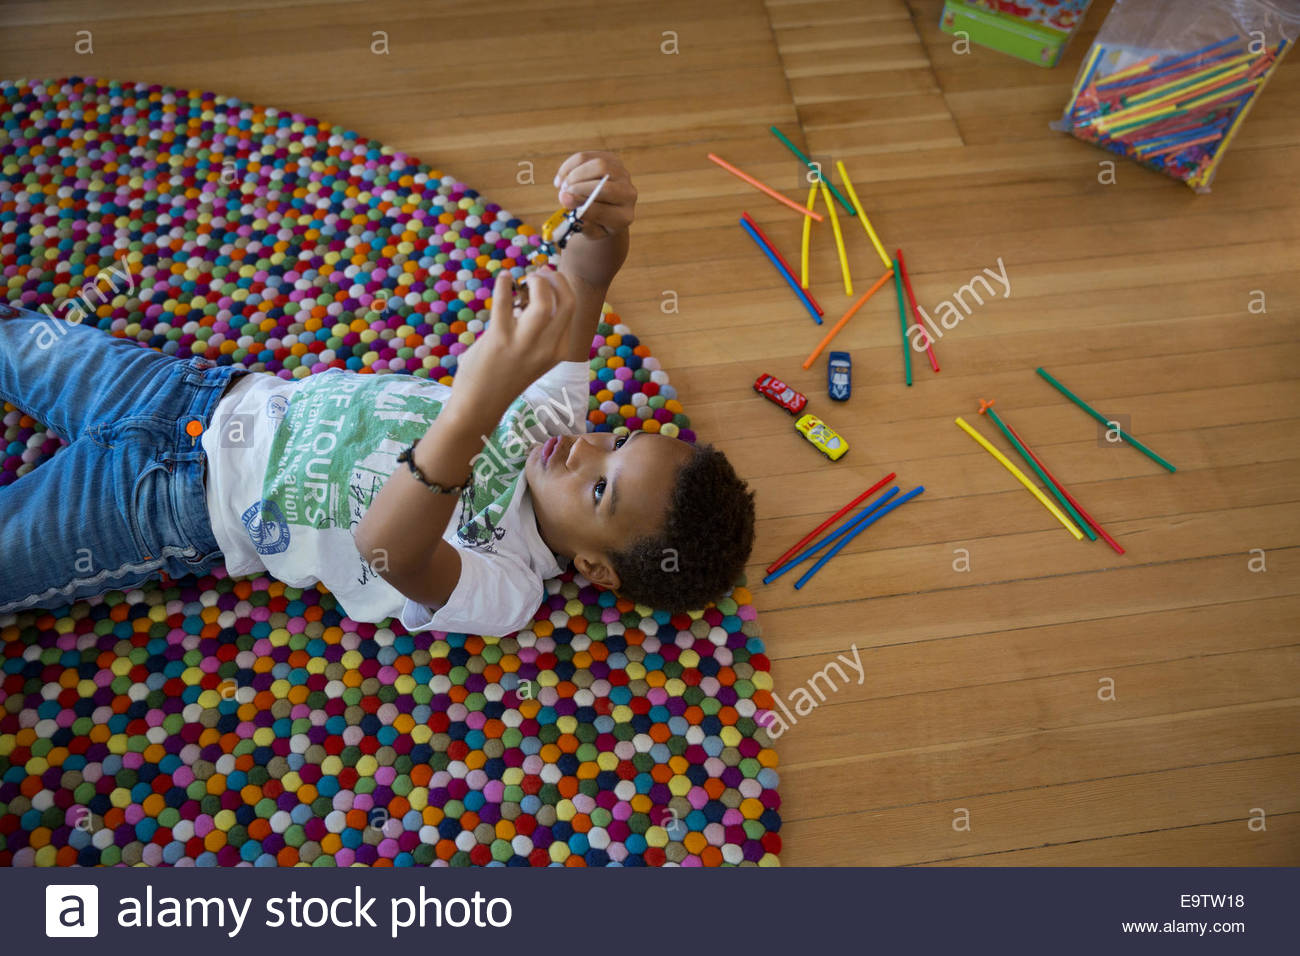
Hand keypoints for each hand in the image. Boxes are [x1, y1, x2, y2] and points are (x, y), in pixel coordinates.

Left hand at [449, 269, 576, 415]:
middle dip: (555, 279)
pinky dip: (504, 285)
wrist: (480, 406)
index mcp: (559, 351)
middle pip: (566, 301)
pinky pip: (505, 303)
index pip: (571, 309)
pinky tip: (504, 278)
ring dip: (535, 281)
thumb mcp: (533, 357)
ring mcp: (524, 344)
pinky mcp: (499, 340)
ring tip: (523, 278)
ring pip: (543, 301)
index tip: (548, 279)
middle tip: (538, 273)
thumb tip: (529, 295)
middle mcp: (547, 347)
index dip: (562, 286)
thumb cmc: (504, 378)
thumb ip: (538, 332)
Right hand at [552, 151, 636, 239]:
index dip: (581, 204)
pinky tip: (563, 178)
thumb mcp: (590, 231)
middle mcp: (628, 194)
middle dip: (578, 188)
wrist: (607, 210)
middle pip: (604, 186)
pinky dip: (571, 166)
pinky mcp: (612, 160)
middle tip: (562, 194)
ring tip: (563, 187)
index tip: (564, 200)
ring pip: (598, 166)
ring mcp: (622, 175)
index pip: (603, 210)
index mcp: (623, 217)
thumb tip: (566, 199)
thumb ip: (580, 220)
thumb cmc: (596, 224)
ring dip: (574, 175)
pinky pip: (589, 157)